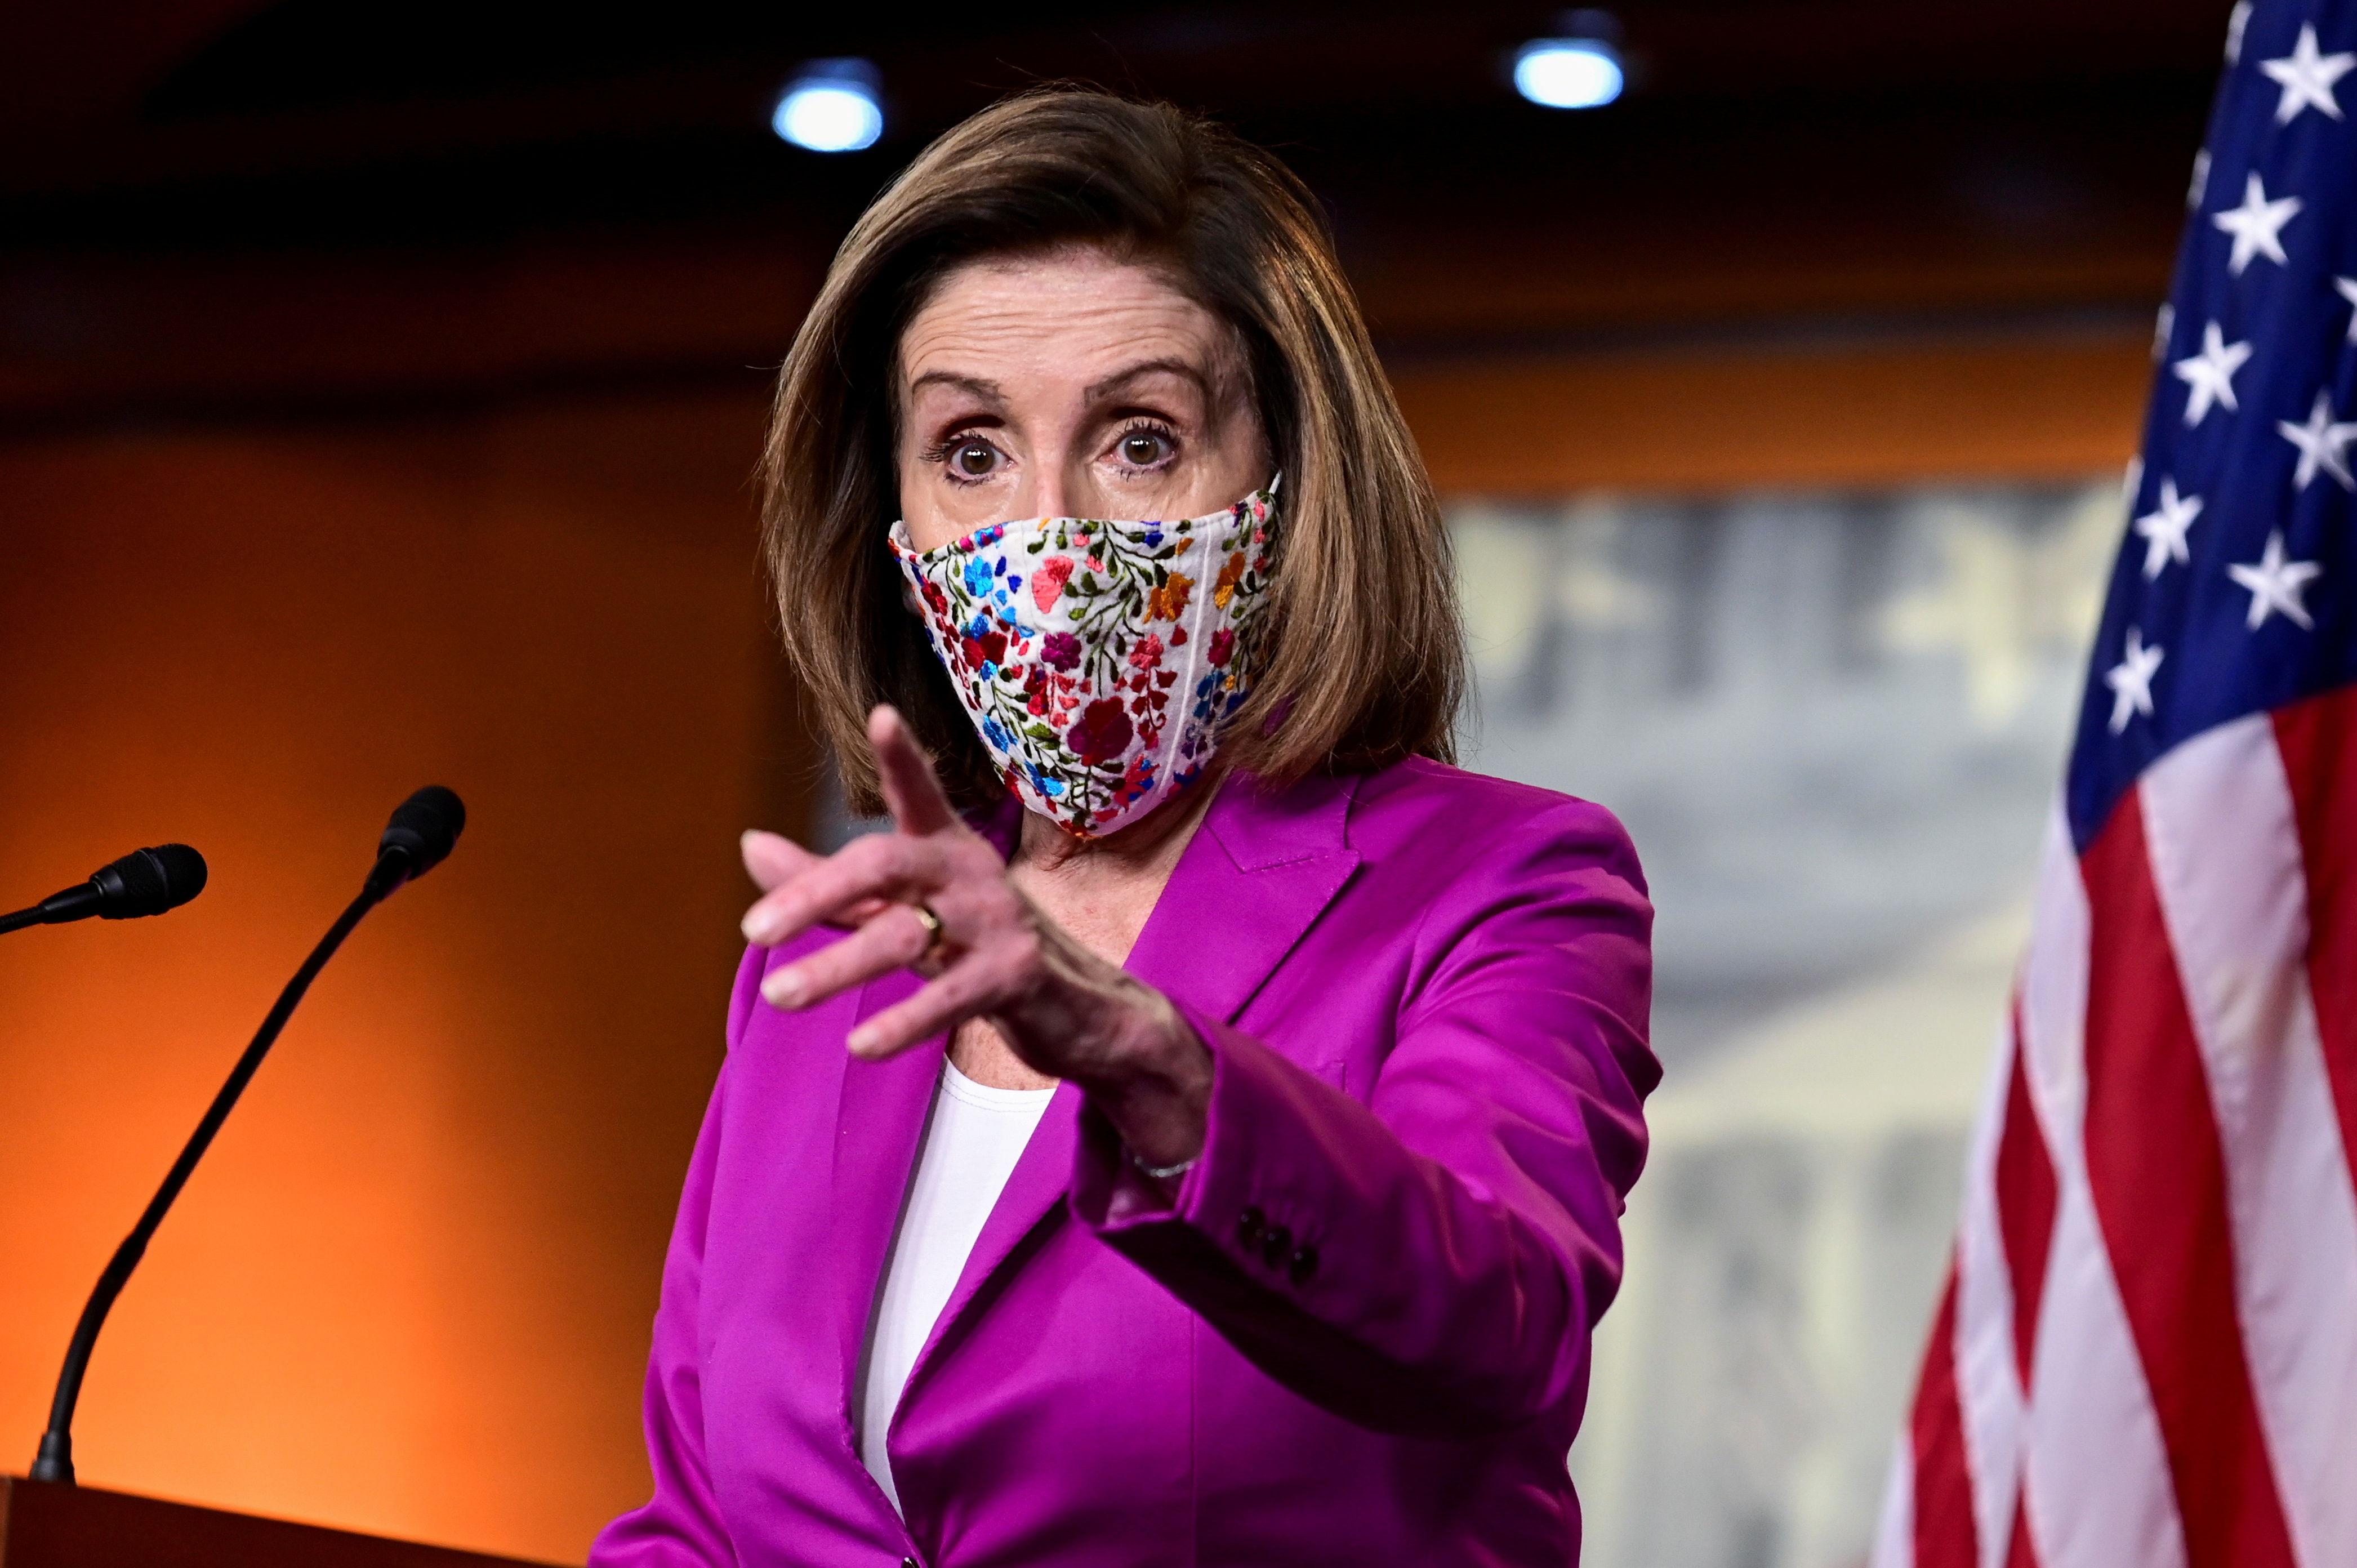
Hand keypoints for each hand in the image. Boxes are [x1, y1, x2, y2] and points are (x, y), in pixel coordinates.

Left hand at [737, 706, 1209, 1166]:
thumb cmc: (973, 944)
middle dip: (815, 895)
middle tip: (753, 932)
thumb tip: (750, 844)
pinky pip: (950, 996)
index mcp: (943, 847)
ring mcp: (998, 920)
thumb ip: (829, 884)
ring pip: (905, 936)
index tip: (882, 716)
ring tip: (779, 995)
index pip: (919, 793)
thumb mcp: (901, 907)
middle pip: (885, 865)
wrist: (1078, 1006)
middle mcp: (971, 872)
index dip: (903, 757)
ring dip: (837, 968)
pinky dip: (903, 1021)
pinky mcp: (1017, 975)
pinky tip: (860, 1045)